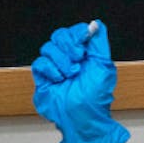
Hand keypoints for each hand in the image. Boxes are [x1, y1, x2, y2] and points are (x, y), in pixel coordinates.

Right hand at [31, 20, 130, 142]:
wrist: (83, 118)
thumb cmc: (96, 97)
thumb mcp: (104, 66)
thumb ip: (99, 43)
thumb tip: (96, 24)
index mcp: (85, 54)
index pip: (75, 32)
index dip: (77, 33)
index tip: (84, 39)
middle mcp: (69, 59)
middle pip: (59, 36)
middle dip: (68, 45)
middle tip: (78, 59)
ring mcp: (55, 68)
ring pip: (48, 48)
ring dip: (61, 60)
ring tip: (71, 74)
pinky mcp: (43, 79)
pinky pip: (39, 63)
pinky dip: (50, 69)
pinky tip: (60, 79)